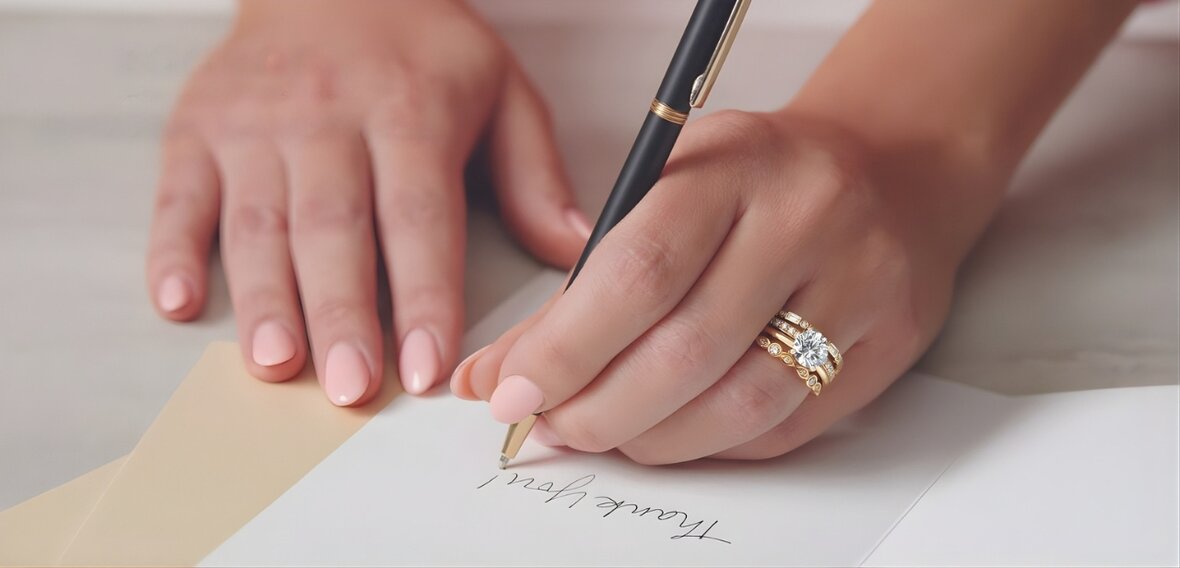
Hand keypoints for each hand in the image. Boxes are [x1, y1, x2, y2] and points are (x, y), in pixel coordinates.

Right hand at [146, 1, 589, 404]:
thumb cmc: (421, 48)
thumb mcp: (501, 92)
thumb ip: (534, 177)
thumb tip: (577, 251)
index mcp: (409, 111)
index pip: (420, 217)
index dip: (425, 296)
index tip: (431, 366)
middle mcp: (327, 118)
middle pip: (334, 229)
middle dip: (342, 314)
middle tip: (351, 387)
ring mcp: (255, 124)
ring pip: (258, 222)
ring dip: (265, 299)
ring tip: (278, 364)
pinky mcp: (197, 129)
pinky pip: (176, 194)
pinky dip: (171, 250)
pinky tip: (180, 302)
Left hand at [452, 110, 963, 462]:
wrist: (890, 168)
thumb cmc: (757, 179)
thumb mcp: (669, 186)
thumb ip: (588, 279)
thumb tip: (502, 374)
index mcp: (734, 166)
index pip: (638, 273)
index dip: (565, 348)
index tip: (511, 391)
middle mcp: (806, 220)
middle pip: (686, 350)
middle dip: (600, 409)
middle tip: (555, 426)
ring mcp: (861, 284)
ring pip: (742, 403)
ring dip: (655, 439)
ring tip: (608, 434)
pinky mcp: (890, 343)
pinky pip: (787, 426)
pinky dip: (714, 445)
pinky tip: (675, 432)